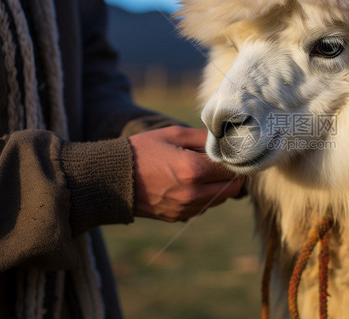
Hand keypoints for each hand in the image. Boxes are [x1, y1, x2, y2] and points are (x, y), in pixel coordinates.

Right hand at [129, 126, 243, 221]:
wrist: (112, 179)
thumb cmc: (143, 150)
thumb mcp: (174, 134)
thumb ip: (204, 138)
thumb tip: (226, 142)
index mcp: (193, 170)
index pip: (231, 169)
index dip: (234, 160)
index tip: (230, 153)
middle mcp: (193, 193)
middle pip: (231, 188)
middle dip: (231, 175)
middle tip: (222, 163)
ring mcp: (186, 208)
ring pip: (219, 199)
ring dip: (219, 187)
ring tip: (204, 171)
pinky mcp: (178, 217)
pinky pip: (203, 207)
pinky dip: (204, 196)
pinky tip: (191, 183)